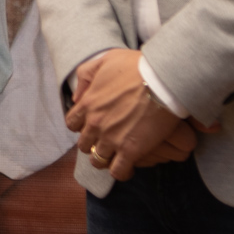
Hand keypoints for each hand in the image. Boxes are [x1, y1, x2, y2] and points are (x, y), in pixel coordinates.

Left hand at [66, 49, 186, 181]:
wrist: (162, 79)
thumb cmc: (136, 66)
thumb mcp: (104, 60)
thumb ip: (86, 75)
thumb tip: (77, 96)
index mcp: (88, 103)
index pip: (72, 123)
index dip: (80, 126)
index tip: (91, 125)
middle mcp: (95, 124)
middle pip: (84, 145)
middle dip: (92, 144)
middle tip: (106, 140)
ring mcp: (112, 139)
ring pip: (98, 160)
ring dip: (105, 159)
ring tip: (115, 156)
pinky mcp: (131, 150)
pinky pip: (118, 171)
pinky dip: (121, 172)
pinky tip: (128, 167)